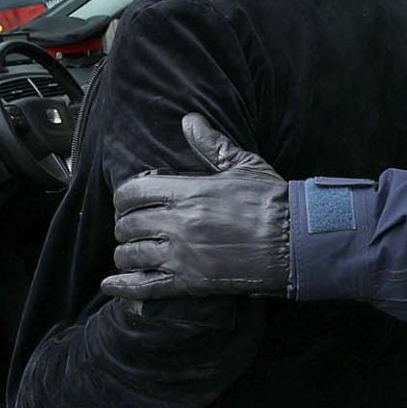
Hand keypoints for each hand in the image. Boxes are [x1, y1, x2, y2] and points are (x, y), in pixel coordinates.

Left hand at [105, 114, 293, 300]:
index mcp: (189, 192)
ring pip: (131, 254)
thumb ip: (211, 144)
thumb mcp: (244, 165)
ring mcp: (181, 255)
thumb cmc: (273, 202)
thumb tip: (189, 120)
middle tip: (129, 228)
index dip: (124, 197)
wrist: (295, 242)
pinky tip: (111, 285)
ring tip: (127, 252)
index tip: (127, 202)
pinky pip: (145, 286)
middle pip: (128, 224)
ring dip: (124, 253)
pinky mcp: (190, 282)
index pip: (134, 192)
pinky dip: (123, 287)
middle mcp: (178, 223)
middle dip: (123, 225)